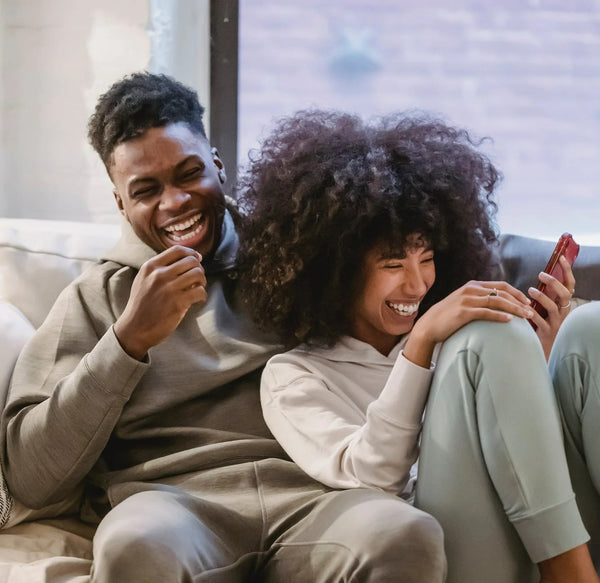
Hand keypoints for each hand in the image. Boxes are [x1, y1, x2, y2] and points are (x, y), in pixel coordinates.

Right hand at [114, 246, 207, 358]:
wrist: (134, 329)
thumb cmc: (142, 305)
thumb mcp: (143, 280)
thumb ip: (159, 269)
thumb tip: (186, 260)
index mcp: (151, 267)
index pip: (177, 250)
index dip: (191, 253)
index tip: (197, 259)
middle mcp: (159, 274)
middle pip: (191, 261)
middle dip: (199, 268)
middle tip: (198, 278)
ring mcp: (169, 288)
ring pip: (198, 274)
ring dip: (202, 281)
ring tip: (198, 288)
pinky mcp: (177, 303)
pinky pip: (200, 291)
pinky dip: (203, 295)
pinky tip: (198, 299)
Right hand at [404, 280, 533, 367]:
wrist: (429, 325)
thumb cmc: (448, 317)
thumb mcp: (463, 302)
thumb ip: (478, 300)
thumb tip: (497, 304)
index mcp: (472, 286)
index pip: (501, 285)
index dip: (517, 293)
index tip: (527, 302)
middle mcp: (471, 290)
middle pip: (502, 292)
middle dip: (519, 301)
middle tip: (532, 311)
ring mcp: (467, 300)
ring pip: (497, 301)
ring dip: (514, 308)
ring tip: (526, 316)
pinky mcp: (464, 312)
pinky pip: (486, 312)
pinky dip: (499, 315)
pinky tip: (509, 321)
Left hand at [528, 255, 575, 359]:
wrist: (543, 348)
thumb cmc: (542, 324)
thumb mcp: (546, 307)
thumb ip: (546, 294)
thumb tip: (541, 276)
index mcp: (564, 304)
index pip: (570, 285)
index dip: (567, 271)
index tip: (561, 257)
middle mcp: (563, 312)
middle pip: (565, 295)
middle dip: (554, 282)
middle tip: (541, 274)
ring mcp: (556, 323)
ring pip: (553, 307)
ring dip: (542, 297)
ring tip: (530, 289)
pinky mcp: (547, 332)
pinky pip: (540, 322)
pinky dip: (532, 314)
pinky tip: (524, 309)